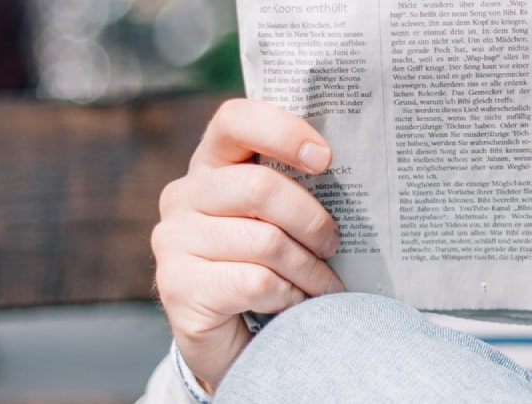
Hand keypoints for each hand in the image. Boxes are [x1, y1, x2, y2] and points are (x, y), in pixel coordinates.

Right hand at [152, 99, 346, 391]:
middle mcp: (183, 196)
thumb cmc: (269, 269)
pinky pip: (256, 281)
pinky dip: (290, 296)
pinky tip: (295, 304)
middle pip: (260, 186)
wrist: (234, 342)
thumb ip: (296, 189)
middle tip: (334, 243)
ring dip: (309, 268)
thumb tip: (358, 170)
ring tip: (324, 285)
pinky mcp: (178, 286)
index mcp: (211, 166)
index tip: (325, 159)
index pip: (234, 120)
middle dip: (311, 219)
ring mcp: (173, 241)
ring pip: (265, 241)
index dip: (282, 131)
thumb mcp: (281, 221)